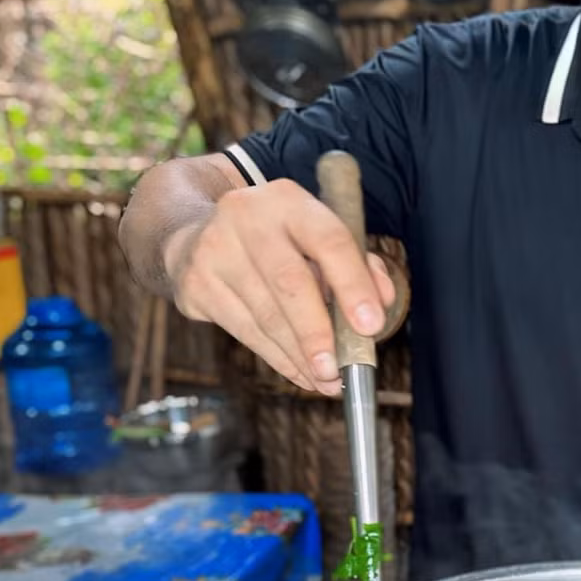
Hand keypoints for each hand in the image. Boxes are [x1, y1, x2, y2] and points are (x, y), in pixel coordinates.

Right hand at [165, 178, 395, 395]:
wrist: (198, 236)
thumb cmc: (279, 241)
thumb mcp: (318, 235)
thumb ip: (359, 263)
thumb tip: (384, 300)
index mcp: (288, 199)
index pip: (329, 241)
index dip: (354, 285)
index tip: (371, 327)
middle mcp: (247, 217)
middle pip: (290, 283)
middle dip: (318, 333)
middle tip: (338, 370)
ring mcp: (215, 249)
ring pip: (266, 315)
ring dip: (300, 356)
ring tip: (326, 380)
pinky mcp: (196, 284)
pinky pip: (246, 331)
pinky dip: (278, 359)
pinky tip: (301, 373)